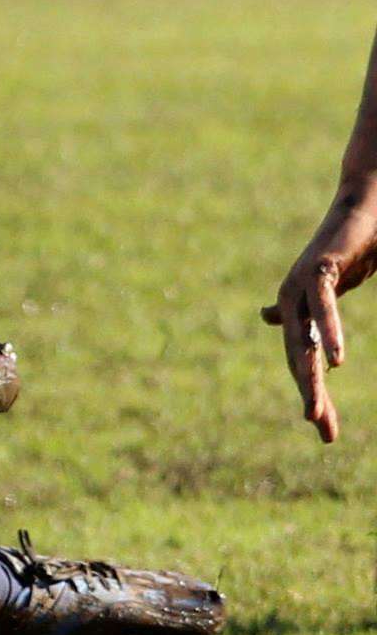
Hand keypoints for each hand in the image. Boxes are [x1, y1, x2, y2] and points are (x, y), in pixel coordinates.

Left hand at [261, 183, 376, 442]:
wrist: (364, 204)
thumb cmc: (351, 246)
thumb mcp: (328, 287)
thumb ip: (305, 309)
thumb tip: (270, 318)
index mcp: (295, 312)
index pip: (301, 363)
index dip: (312, 395)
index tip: (324, 429)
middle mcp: (289, 302)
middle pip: (297, 360)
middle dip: (310, 396)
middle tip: (318, 428)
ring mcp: (300, 286)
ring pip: (303, 341)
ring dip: (309, 377)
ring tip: (314, 410)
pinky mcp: (318, 269)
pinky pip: (322, 307)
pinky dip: (329, 334)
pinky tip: (337, 361)